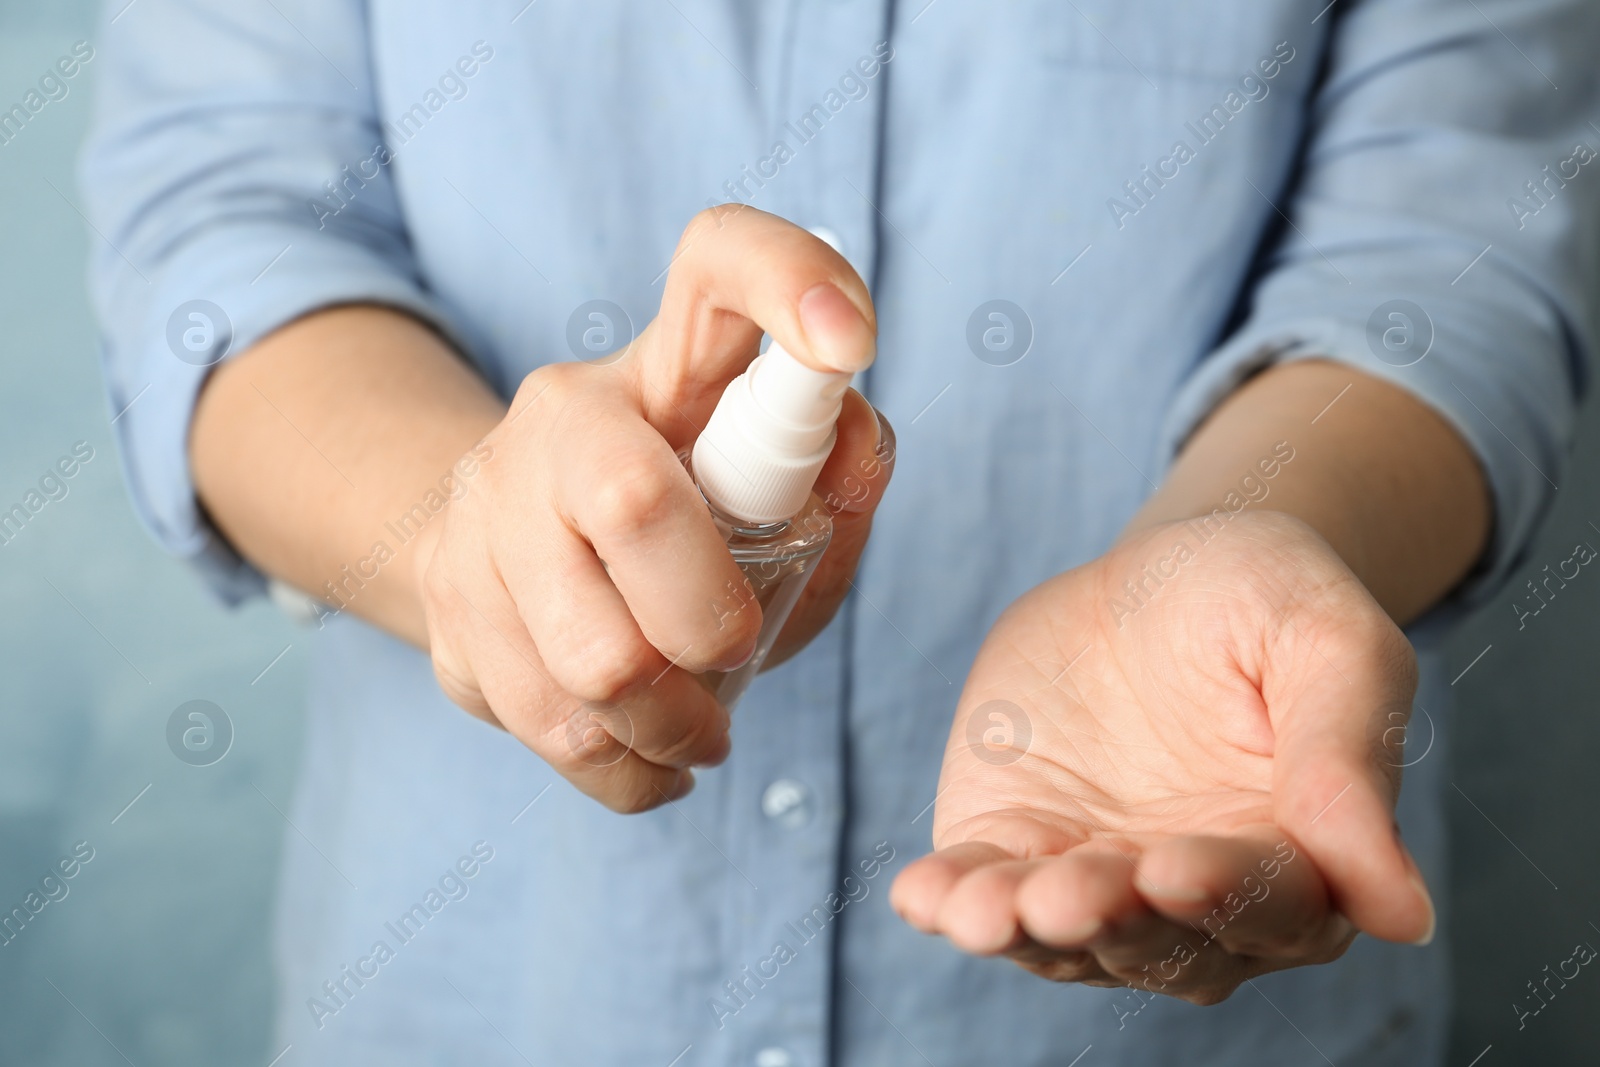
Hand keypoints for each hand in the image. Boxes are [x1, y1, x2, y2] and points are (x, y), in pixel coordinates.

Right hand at [415, 207, 892, 811]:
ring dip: (674, 726)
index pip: (719, 263)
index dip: (790, 282)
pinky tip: (650, 756)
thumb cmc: (687, 521)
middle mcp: (561, 413)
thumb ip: (840, 470)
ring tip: (700, 728)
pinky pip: (549, 725)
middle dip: (710, 622)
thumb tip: (854, 448)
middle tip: (734, 655)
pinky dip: (625, 770)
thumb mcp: (775, 488)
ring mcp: (483, 504)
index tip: (850, 341)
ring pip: (590, 661)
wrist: (512, 549)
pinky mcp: (443, 600)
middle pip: (633, 506)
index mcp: (667, 363)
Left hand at [890, 511, 1434, 1003]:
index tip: (1178, 865)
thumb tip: (1405, 915)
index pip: (1272, 902)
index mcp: (1302, 860)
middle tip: (1070, 894)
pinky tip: (921, 895)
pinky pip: (982, 891)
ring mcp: (1099, 881)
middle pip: (1160, 939)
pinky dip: (951, 901)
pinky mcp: (1016, 849)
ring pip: (1064, 935)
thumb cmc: (1260, 599)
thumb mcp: (1325, 642)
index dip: (1226, 892)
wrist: (1154, 574)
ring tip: (982, 910)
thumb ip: (1350, 763)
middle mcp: (1198, 898)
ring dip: (1022, 927)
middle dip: (1111, 919)